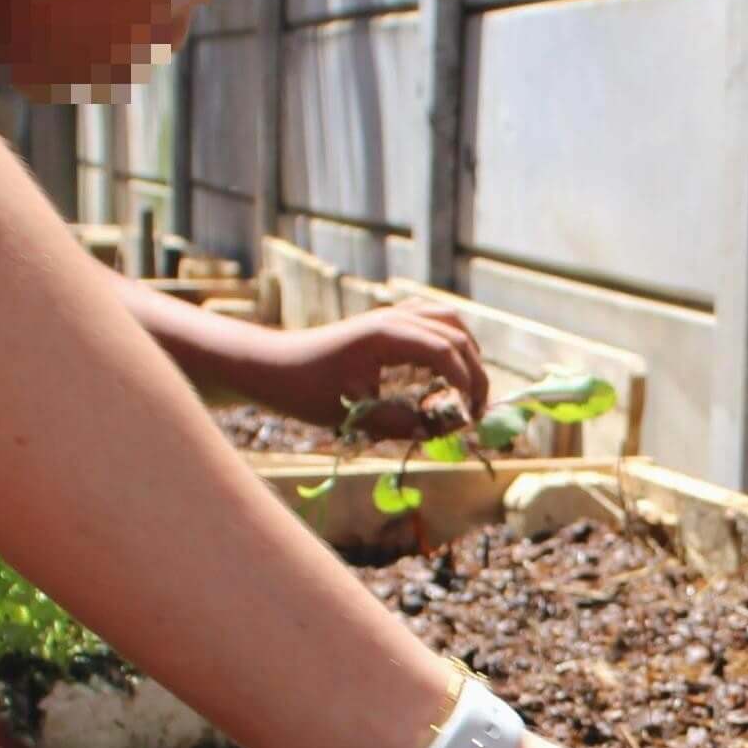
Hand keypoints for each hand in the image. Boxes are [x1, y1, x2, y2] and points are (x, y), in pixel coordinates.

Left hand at [266, 305, 488, 436]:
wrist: (269, 364)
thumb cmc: (302, 388)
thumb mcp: (350, 413)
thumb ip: (395, 423)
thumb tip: (434, 431)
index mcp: (386, 335)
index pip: (446, 351)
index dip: (467, 382)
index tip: (472, 415)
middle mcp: (392, 318)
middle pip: (455, 333)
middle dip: (474, 370)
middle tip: (478, 409)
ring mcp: (388, 316)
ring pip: (447, 320)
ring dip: (465, 351)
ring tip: (468, 388)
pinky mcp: (383, 322)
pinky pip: (429, 320)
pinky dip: (447, 341)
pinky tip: (445, 369)